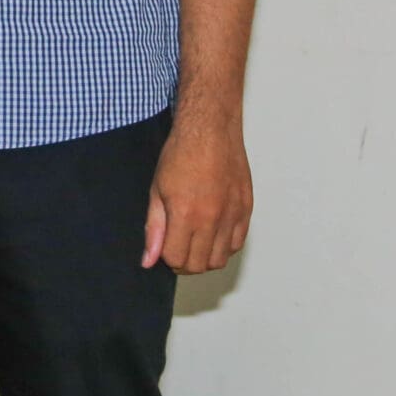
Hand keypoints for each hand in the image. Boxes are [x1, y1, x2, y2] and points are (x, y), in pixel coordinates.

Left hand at [141, 115, 252, 273]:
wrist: (210, 131)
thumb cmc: (180, 154)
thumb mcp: (156, 190)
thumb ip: (154, 228)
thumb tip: (149, 259)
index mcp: (186, 214)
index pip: (176, 259)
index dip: (165, 258)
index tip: (162, 248)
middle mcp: (212, 219)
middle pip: (199, 265)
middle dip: (184, 263)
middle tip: (175, 248)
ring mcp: (233, 215)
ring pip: (220, 259)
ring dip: (204, 258)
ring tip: (193, 241)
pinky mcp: (246, 210)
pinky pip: (236, 244)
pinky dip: (223, 247)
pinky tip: (211, 234)